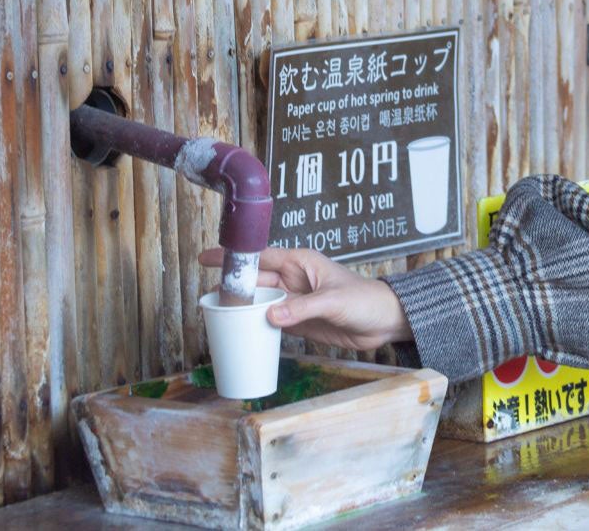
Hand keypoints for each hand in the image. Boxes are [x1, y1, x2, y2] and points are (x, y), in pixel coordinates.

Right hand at [197, 246, 412, 352]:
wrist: (383, 322)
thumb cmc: (364, 300)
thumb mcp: (333, 301)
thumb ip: (302, 308)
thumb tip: (271, 315)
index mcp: (300, 262)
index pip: (261, 256)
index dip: (234, 256)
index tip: (207, 257)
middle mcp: (293, 279)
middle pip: (254, 281)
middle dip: (230, 285)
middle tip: (204, 296)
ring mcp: (293, 301)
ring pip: (259, 302)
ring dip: (240, 308)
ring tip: (214, 315)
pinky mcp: (297, 321)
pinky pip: (269, 321)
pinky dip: (253, 325)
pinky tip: (237, 331)